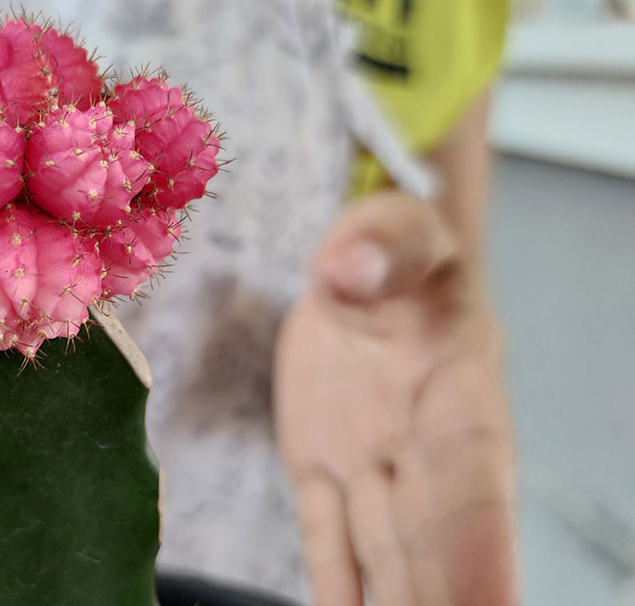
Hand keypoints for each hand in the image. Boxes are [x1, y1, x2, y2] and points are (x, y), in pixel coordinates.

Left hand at [274, 192, 516, 605]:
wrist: (361, 264)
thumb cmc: (396, 249)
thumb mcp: (394, 229)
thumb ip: (383, 245)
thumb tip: (350, 268)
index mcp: (457, 397)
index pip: (472, 491)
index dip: (482, 555)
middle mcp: (420, 449)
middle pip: (433, 548)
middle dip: (444, 598)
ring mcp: (368, 466)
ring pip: (384, 559)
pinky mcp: (317, 467)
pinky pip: (326, 539)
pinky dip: (335, 589)